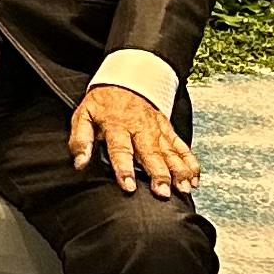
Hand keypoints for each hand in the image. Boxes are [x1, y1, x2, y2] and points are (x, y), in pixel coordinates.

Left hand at [68, 81, 197, 198]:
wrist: (126, 81)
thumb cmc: (103, 104)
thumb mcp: (83, 115)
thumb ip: (80, 139)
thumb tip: (79, 163)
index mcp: (117, 126)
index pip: (121, 149)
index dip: (124, 168)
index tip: (129, 186)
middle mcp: (140, 129)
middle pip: (151, 153)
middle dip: (159, 174)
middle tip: (162, 192)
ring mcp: (157, 130)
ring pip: (171, 152)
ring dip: (179, 171)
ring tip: (184, 188)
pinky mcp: (169, 130)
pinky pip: (182, 147)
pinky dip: (191, 163)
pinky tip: (194, 179)